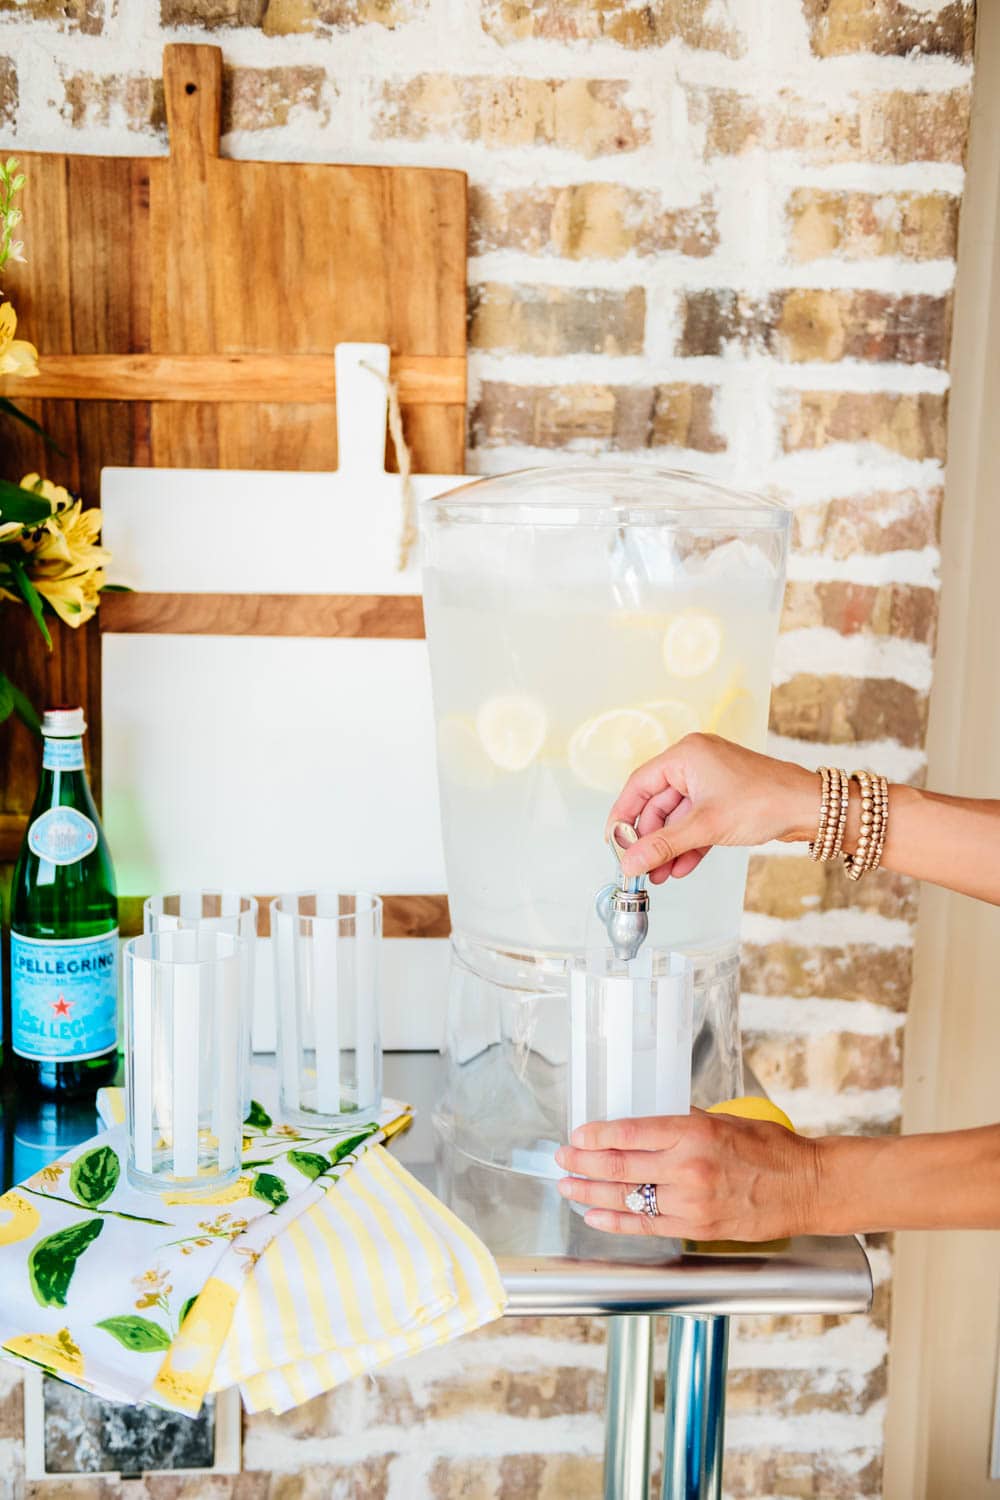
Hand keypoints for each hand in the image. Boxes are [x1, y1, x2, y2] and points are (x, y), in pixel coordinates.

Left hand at [554, 1111, 821, 1241]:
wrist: (806, 1187)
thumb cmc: (770, 1149)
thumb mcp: (724, 1120)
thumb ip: (683, 1122)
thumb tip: (645, 1126)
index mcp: (693, 1132)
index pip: (630, 1132)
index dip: (597, 1135)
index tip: (577, 1134)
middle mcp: (688, 1166)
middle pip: (621, 1166)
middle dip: (584, 1162)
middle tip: (562, 1159)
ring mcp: (691, 1201)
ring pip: (628, 1197)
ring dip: (591, 1192)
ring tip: (568, 1187)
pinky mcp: (698, 1227)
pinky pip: (647, 1225)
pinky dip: (616, 1221)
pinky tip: (595, 1214)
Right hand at [606, 733, 817, 884]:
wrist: (811, 809)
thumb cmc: (765, 801)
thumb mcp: (705, 826)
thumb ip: (663, 845)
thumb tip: (630, 862)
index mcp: (686, 755)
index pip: (640, 784)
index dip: (623, 815)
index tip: (613, 842)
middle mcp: (695, 762)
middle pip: (657, 804)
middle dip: (650, 839)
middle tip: (640, 866)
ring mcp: (711, 781)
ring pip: (677, 817)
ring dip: (668, 846)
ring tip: (659, 875)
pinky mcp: (724, 799)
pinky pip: (696, 822)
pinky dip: (688, 844)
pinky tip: (680, 867)